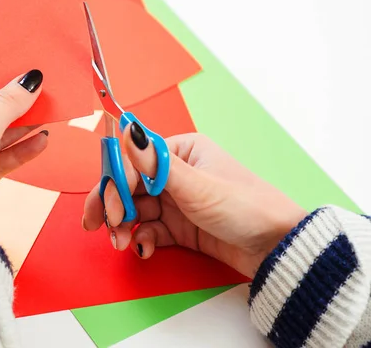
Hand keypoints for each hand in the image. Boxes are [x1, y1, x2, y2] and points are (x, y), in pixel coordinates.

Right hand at [82, 127, 306, 277]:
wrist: (276, 248)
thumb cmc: (246, 207)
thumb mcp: (198, 185)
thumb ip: (157, 163)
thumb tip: (129, 132)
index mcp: (181, 152)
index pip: (134, 161)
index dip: (116, 183)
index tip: (109, 206)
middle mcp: (175, 174)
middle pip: (129, 186)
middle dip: (114, 206)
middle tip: (104, 226)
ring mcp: (176, 201)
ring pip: (135, 210)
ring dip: (124, 226)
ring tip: (123, 242)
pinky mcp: (179, 226)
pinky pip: (149, 229)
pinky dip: (142, 239)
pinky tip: (144, 248)